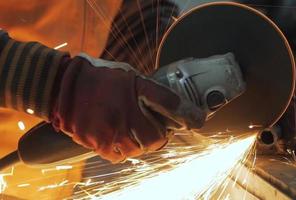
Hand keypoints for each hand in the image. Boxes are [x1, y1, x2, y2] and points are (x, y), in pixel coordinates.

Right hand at [50, 54, 205, 162]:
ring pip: (140, 149)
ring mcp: (111, 128)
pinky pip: (119, 155)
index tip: (197, 120)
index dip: (188, 114)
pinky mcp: (96, 140)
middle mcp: (125, 110)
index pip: (170, 102)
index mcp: (135, 88)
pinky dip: (124, 150)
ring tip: (137, 134)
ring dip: (143, 144)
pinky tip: (121, 140)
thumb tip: (169, 103)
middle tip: (158, 131)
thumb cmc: (99, 78)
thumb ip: (148, 89)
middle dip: (161, 137)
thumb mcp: (128, 74)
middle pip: (157, 137)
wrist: (63, 84)